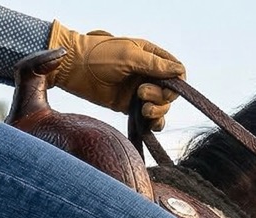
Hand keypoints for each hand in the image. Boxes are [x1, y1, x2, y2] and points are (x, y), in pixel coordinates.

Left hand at [48, 21, 184, 124]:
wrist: (75, 69)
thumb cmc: (100, 56)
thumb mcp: (130, 56)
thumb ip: (155, 65)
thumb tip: (180, 71)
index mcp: (150, 56)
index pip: (176, 72)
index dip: (176, 83)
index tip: (167, 87)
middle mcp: (148, 74)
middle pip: (170, 93)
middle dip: (161, 97)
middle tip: (141, 94)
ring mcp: (140, 91)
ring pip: (162, 107)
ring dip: (156, 110)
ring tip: (142, 108)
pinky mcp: (131, 107)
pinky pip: (150, 119)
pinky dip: (153, 123)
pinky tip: (148, 122)